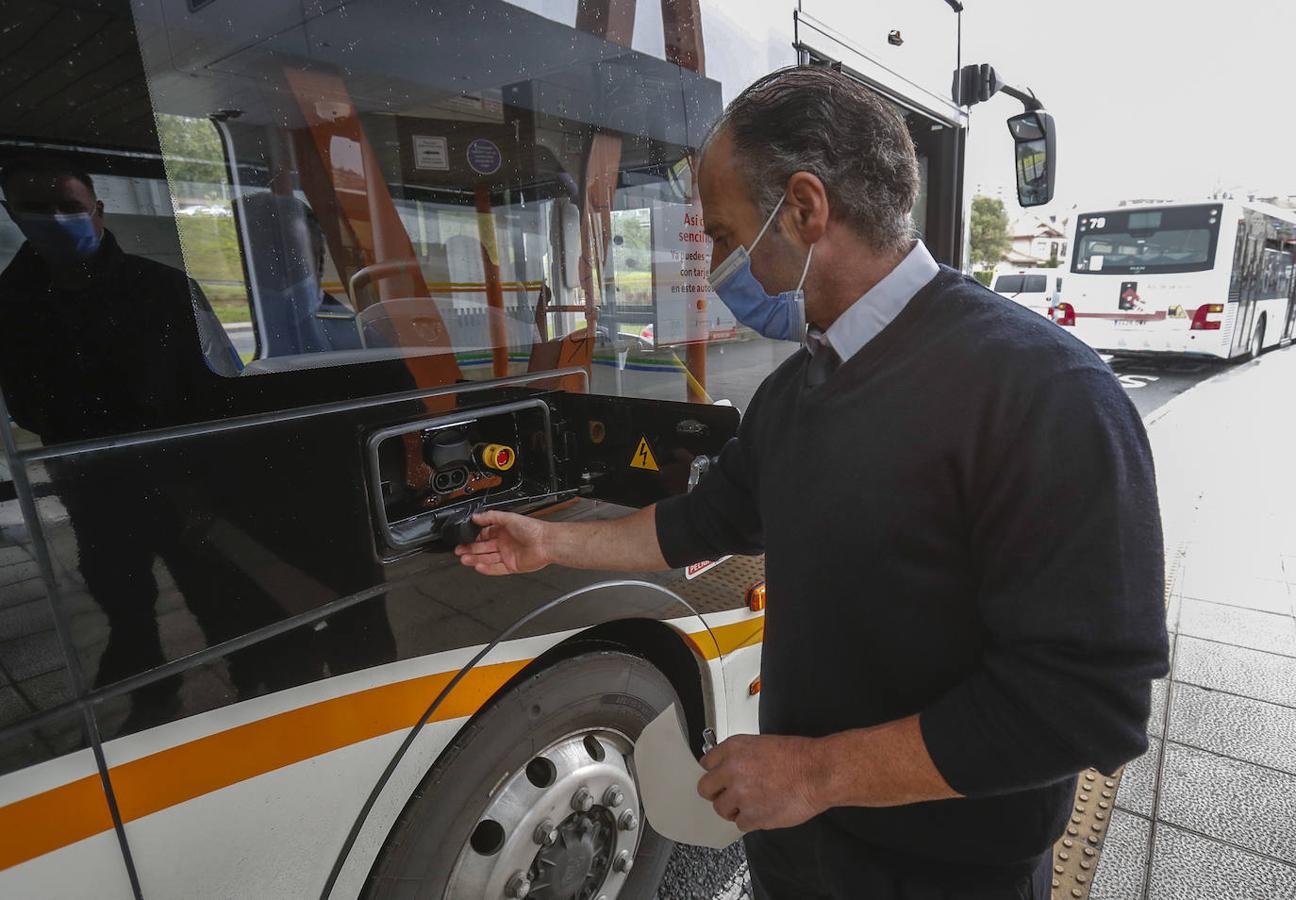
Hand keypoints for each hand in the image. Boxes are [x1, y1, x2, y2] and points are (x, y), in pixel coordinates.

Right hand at [454, 510, 550, 574]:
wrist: (546, 542)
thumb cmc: (532, 528)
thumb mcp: (508, 517)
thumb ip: (491, 516)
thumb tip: (476, 516)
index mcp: (503, 530)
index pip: (484, 534)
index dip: (473, 537)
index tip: (463, 539)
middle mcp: (505, 542)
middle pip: (483, 548)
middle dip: (470, 549)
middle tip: (459, 550)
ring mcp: (508, 555)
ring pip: (488, 558)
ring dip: (475, 559)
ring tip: (464, 559)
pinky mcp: (512, 566)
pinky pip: (496, 568)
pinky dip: (487, 568)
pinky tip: (478, 566)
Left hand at [697, 734, 827, 831]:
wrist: (817, 772)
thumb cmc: (798, 757)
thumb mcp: (762, 744)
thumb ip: (741, 757)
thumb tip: (730, 768)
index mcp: (733, 748)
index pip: (706, 763)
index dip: (715, 773)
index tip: (719, 778)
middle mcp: (731, 770)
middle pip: (705, 788)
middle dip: (717, 793)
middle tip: (730, 795)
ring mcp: (740, 794)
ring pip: (721, 809)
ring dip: (734, 809)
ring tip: (752, 804)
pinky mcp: (751, 816)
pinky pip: (740, 824)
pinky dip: (751, 821)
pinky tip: (764, 811)